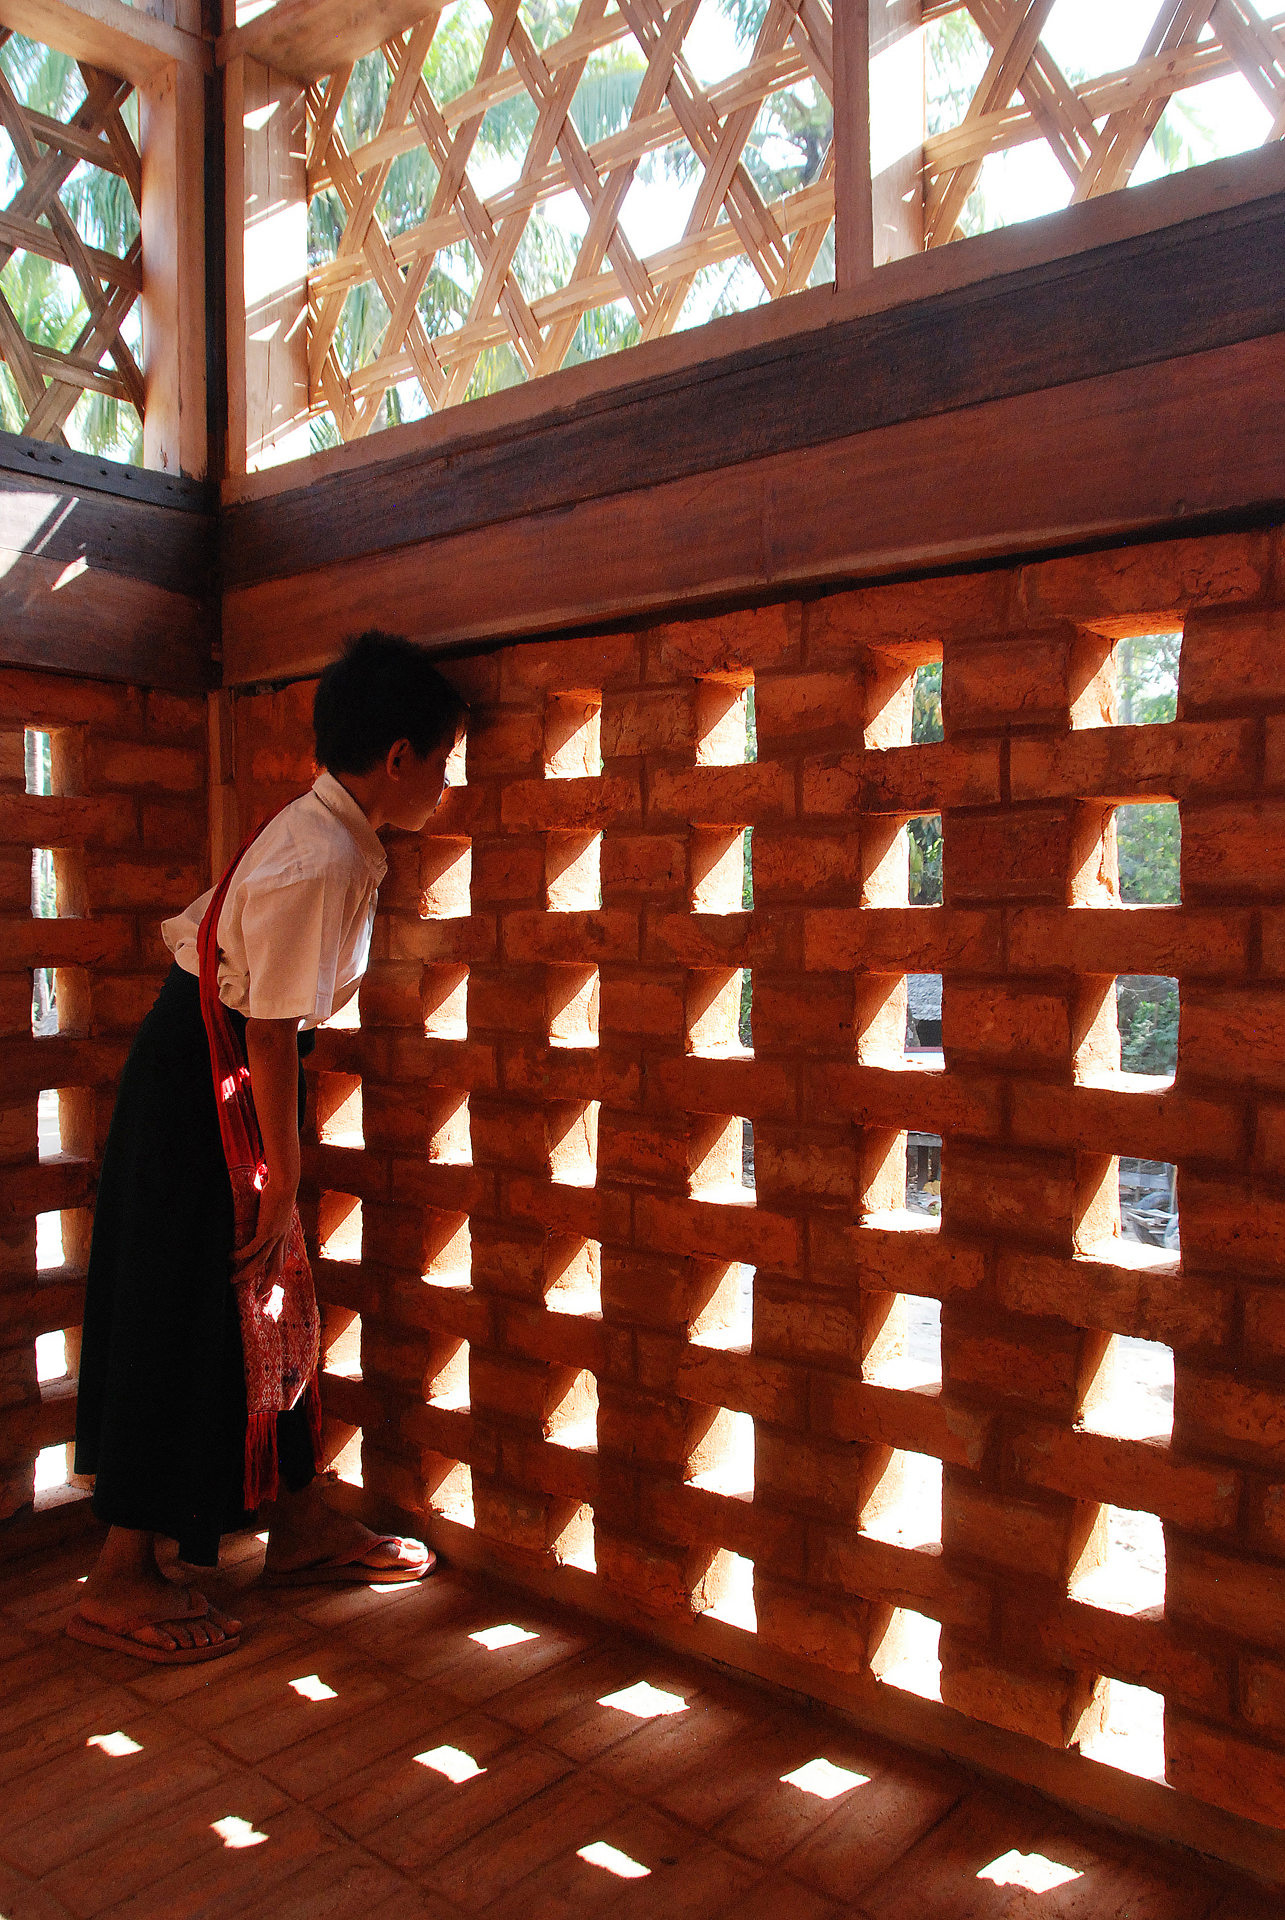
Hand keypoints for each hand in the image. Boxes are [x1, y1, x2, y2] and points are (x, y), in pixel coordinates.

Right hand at [232, 1175, 296, 1295]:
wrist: (285, 1184)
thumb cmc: (279, 1193)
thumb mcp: (277, 1211)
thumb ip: (270, 1219)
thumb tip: (262, 1218)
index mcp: (285, 1236)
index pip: (281, 1261)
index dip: (274, 1275)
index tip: (266, 1286)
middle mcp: (282, 1239)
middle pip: (275, 1269)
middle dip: (266, 1285)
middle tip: (257, 1298)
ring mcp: (275, 1236)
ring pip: (260, 1262)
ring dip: (246, 1273)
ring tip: (232, 1279)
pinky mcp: (266, 1230)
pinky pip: (252, 1248)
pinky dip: (241, 1255)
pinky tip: (231, 1258)